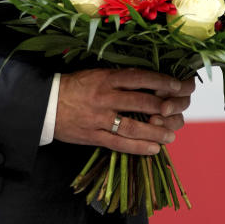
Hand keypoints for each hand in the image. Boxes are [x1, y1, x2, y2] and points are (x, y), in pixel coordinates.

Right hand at [54, 68, 195, 154]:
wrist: (45, 103)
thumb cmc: (74, 86)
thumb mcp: (96, 74)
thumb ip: (119, 78)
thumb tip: (148, 81)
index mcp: (106, 78)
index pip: (139, 78)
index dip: (161, 82)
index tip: (178, 85)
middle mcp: (104, 97)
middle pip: (141, 102)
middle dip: (164, 108)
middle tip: (179, 111)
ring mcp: (99, 118)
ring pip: (133, 126)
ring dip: (155, 132)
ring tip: (171, 136)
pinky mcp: (93, 136)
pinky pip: (119, 144)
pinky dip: (138, 147)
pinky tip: (153, 149)